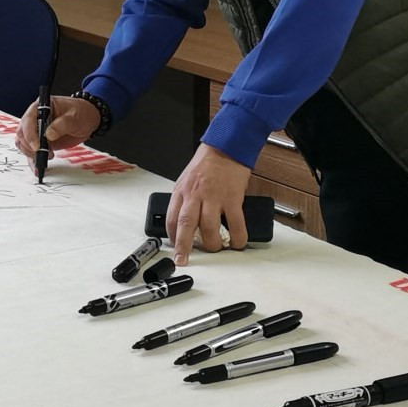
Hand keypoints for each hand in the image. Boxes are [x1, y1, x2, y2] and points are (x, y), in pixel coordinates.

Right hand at [13, 95, 100, 162]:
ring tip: (44, 159)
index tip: (37, 146)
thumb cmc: (80, 112)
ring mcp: (36, 130)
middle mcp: (34, 118)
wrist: (87, 120)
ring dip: (31, 154)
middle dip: (30, 146)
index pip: (28, 120)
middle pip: (22, 133)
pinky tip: (38, 168)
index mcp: (40, 107)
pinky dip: (33, 160)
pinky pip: (31, 151)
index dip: (30, 134)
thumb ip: (62, 124)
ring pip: (23, 143)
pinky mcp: (40, 142)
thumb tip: (49, 134)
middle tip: (43, 154)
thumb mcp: (74, 116)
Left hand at [167, 143, 253, 261]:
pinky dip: (237, 237)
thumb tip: (186, 221)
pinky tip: (237, 242)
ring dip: (212, 244)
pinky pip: (235, 224)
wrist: (226, 146)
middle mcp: (196, 195)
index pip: (171, 218)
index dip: (172, 236)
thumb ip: (186, 199)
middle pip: (186, 225)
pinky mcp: (232, 198)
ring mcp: (214, 197)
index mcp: (182, 191)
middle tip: (183, 260)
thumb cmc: (208, 162)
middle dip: (183, 247)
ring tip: (215, 247)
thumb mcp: (187, 179)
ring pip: (209, 228)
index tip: (176, 247)